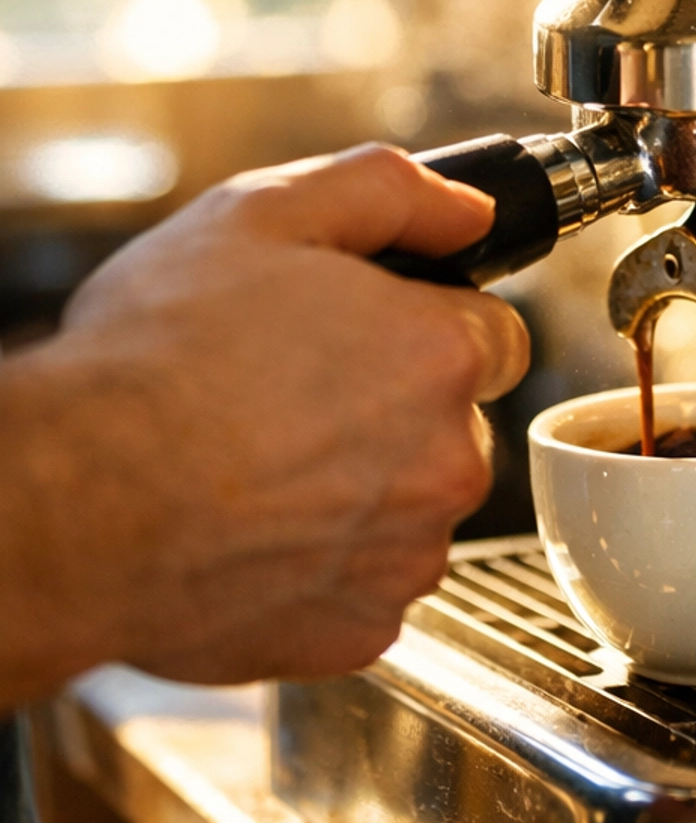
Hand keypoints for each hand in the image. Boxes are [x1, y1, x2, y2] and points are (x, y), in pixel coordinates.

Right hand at [0, 145, 527, 702]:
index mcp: (438, 354)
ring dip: (362, 490)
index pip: (496, 334)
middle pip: (454, 425)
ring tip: (260, 466)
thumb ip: (389, 191)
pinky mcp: (359, 630)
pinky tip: (253, 531)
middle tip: (293, 397)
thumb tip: (470, 209)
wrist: (72, 504)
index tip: (371, 336)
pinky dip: (323, 564)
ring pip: (412, 508)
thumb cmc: (153, 362)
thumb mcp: (264, 213)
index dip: (430, 325)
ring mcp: (405, 556)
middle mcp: (447, 462)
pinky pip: (365, 585)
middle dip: (395, 409)